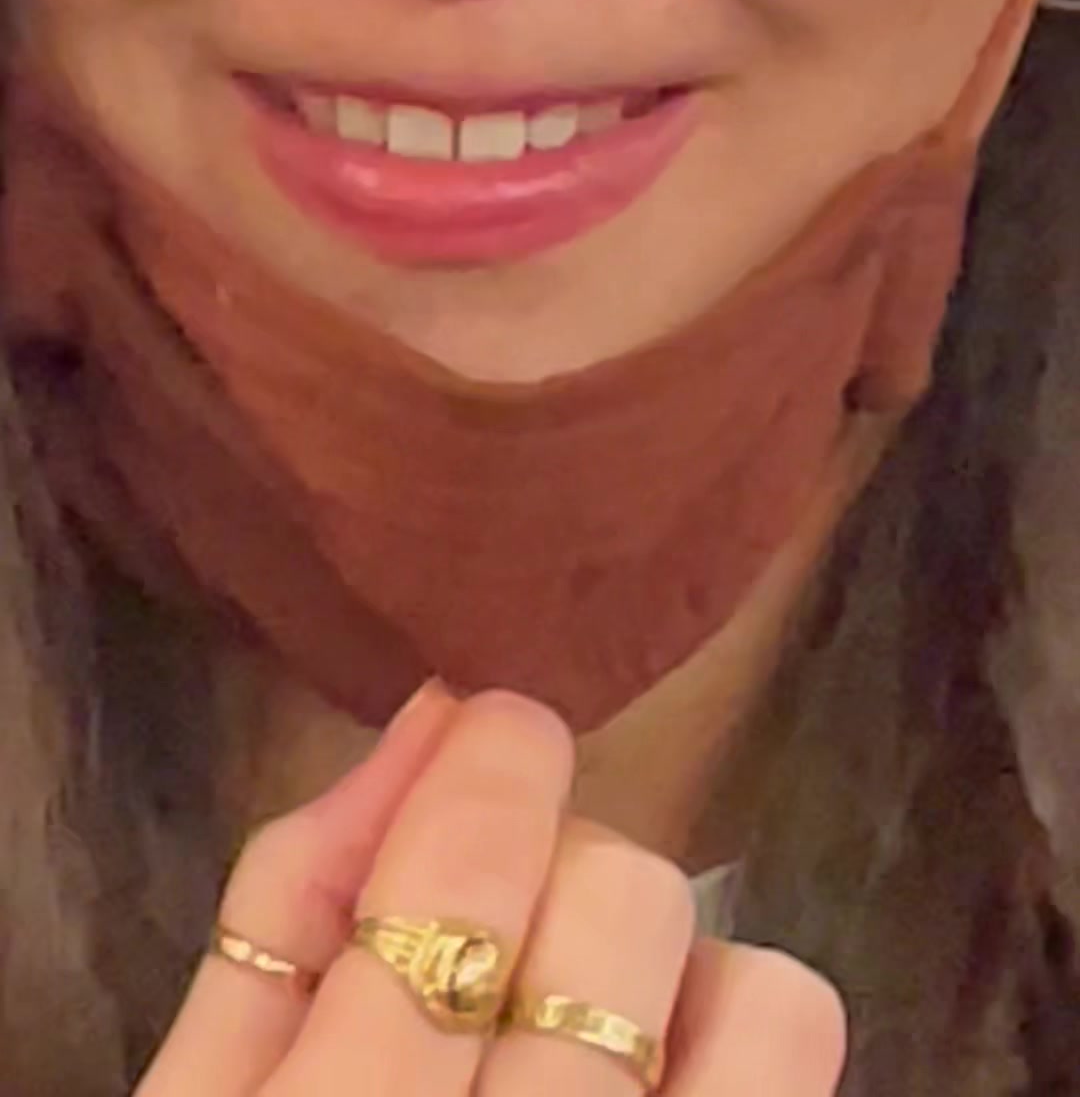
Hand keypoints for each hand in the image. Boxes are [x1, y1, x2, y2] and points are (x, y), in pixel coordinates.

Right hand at [137, 687, 845, 1095]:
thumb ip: (273, 928)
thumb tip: (419, 726)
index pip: (451, 906)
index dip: (490, 777)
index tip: (497, 721)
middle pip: (620, 918)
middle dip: (563, 869)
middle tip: (511, 918)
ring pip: (768, 1000)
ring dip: (682, 967)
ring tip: (600, 1017)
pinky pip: (799, 1085)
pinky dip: (740, 1049)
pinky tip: (654, 1093)